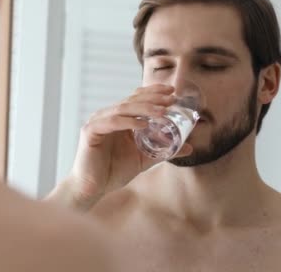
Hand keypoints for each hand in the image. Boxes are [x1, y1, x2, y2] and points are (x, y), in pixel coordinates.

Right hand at [48, 84, 192, 209]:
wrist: (93, 188)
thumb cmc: (113, 172)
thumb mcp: (144, 159)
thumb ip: (164, 151)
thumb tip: (189, 147)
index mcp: (119, 119)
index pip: (136, 98)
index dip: (153, 92)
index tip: (172, 91)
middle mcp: (107, 116)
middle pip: (131, 100)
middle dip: (153, 98)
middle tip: (171, 99)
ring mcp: (98, 122)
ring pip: (123, 108)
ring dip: (144, 108)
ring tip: (162, 112)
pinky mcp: (90, 132)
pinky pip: (111, 122)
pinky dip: (128, 121)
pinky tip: (143, 124)